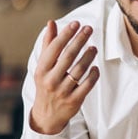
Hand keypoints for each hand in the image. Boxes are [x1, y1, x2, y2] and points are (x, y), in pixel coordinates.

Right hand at [29, 20, 99, 134]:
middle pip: (68, 56)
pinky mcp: (74, 101)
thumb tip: (51, 23)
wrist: (47, 115)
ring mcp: (63, 91)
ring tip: (94, 47)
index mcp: (42, 70)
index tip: (76, 23)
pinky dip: (93, 75)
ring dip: (88, 56)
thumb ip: (48, 45)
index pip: (54, 48)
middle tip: (89, 29)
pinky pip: (87, 85)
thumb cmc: (46, 84)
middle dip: (79, 40)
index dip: (66, 34)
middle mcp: (51, 80)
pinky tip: (96, 67)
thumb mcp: (43, 67)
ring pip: (79, 70)